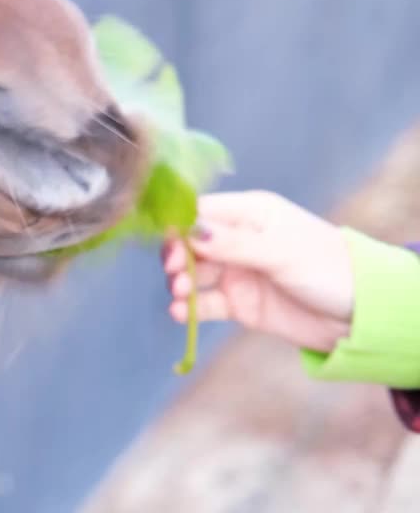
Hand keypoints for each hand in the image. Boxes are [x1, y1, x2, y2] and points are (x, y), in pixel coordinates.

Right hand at [161, 190, 354, 351]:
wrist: (361, 316)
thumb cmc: (329, 269)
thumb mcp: (281, 251)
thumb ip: (234, 243)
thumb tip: (190, 231)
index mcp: (250, 214)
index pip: (201, 211)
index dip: (179, 225)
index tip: (167, 244)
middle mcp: (238, 240)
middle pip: (191, 244)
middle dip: (176, 257)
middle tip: (173, 273)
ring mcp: (237, 272)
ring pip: (194, 274)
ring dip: (181, 283)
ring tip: (180, 296)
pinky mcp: (239, 304)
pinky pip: (206, 304)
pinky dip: (190, 308)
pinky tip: (180, 313)